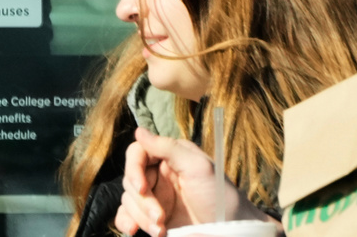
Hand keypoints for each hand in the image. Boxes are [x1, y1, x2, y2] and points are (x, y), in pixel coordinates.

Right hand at [114, 128, 271, 235]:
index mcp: (170, 156)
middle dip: (143, 201)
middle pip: (131, 179)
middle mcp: (159, 174)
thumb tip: (139, 131)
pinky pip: (127, 215)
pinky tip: (134, 231)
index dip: (134, 169)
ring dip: (140, 217)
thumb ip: (168, 147)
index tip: (142, 188)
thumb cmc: (220, 196)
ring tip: (161, 230)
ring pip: (128, 199)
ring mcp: (155, 197)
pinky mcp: (151, 217)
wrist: (229, 231)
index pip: (138, 153)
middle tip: (160, 217)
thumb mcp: (198, 167)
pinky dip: (126, 222)